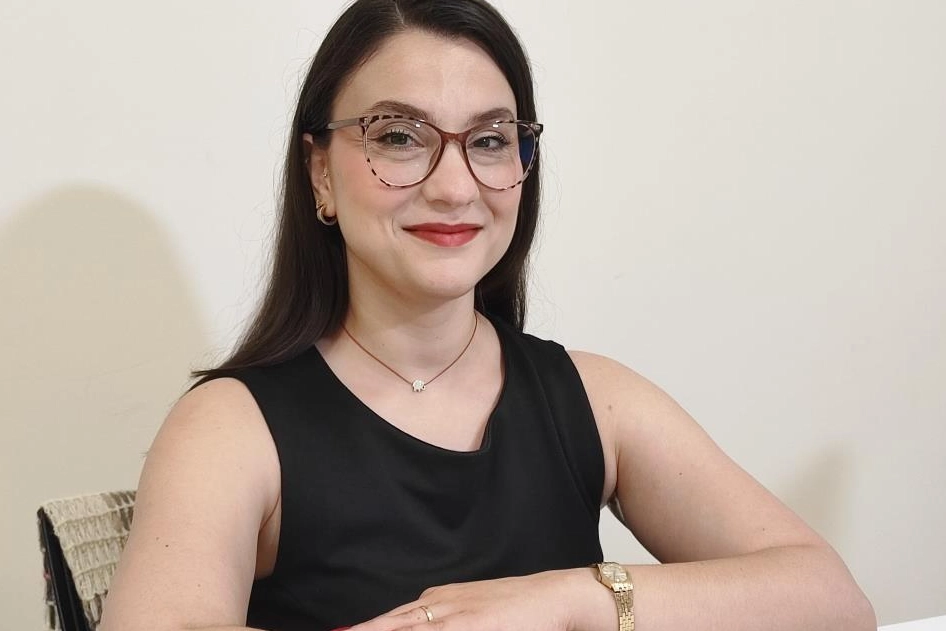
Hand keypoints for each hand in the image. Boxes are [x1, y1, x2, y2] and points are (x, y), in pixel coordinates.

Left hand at [346, 568, 611, 630]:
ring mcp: (452, 618)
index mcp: (436, 601)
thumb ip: (446, 619)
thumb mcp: (473, 613)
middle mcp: (438, 606)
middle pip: (387, 627)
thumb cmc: (519, 610)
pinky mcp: (470, 627)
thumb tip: (417, 622)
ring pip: (405, 629)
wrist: (557, 597)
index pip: (387, 623)